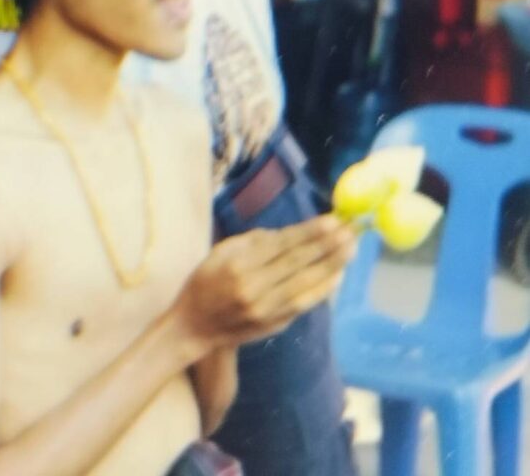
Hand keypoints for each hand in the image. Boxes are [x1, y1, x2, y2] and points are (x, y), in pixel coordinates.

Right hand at [173, 214, 355, 354]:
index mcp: (238, 265)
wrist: (195, 326)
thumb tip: (288, 234)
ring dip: (332, 266)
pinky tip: (337, 275)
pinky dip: (323, 290)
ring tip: (350, 249)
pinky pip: (304, 304)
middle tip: (350, 230)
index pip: (282, 246)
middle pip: (298, 264)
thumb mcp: (220, 252)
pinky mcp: (275, 324)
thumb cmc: (205, 281)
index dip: (309, 233)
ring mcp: (267, 310)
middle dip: (327, 245)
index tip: (332, 220)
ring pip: (306, 285)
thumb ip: (253, 242)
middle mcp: (255, 288)